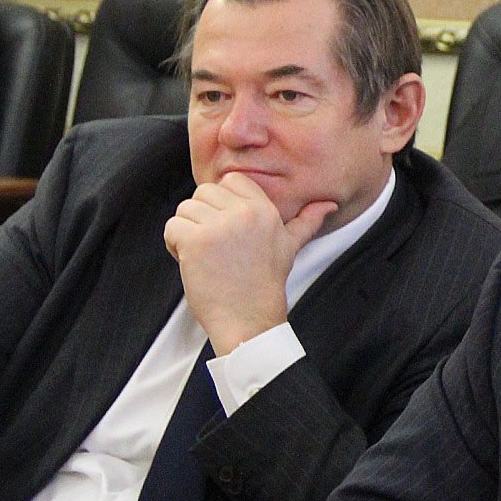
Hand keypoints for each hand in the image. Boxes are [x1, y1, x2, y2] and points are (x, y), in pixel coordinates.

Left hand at [163, 173, 334, 354]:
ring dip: (186, 231)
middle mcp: (243, 214)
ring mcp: (218, 227)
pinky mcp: (196, 242)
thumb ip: (307, 221)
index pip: (231, 180)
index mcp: (264, 210)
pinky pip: (172, 227)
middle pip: (203, 192)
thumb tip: (329, 205)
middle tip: (213, 245)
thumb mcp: (290, 246)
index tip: (227, 227)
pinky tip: (190, 261)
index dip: (222, 202)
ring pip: (185, 209)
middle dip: (201, 216)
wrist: (249, 319)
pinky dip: (174, 244)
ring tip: (203, 255)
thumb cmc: (265, 283)